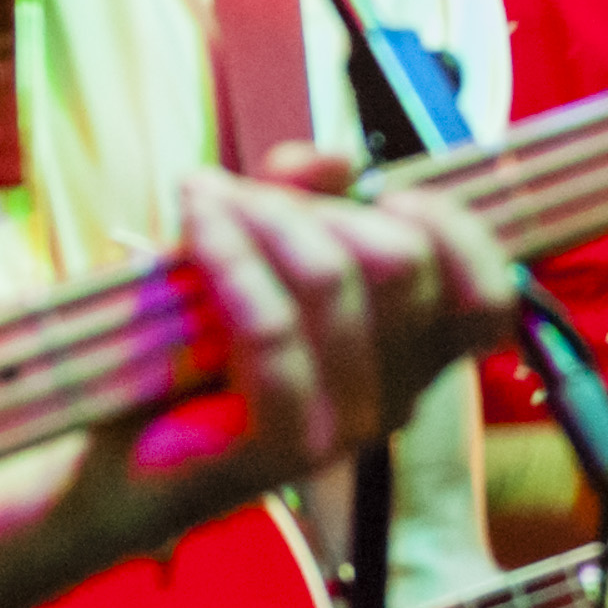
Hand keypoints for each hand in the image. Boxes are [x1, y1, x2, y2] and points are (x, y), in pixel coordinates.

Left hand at [177, 159, 518, 497]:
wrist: (118, 448)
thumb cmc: (195, 346)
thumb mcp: (259, 247)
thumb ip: (303, 193)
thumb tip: (341, 160)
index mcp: (412, 356)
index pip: (488, 297)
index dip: (450, 226)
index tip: (387, 192)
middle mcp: (398, 396)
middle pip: (402, 259)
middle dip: (317, 204)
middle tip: (247, 198)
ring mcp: (347, 427)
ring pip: (334, 278)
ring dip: (262, 216)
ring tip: (207, 202)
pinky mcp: (284, 447)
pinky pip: (272, 326)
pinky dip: (230, 256)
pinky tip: (196, 222)